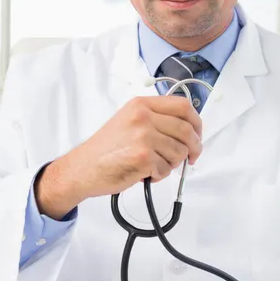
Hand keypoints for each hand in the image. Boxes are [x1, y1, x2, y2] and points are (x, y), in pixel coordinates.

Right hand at [36, 96, 201, 218]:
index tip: (197, 135)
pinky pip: (166, 169)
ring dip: (172, 164)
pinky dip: (159, 176)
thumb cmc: (106, 149)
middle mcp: (143, 117)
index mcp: (141, 104)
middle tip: (191, 158)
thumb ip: (155, 119)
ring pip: (179, 152)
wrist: (82, 168)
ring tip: (154, 166)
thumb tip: (188, 131)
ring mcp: (143, 136)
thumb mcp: (129, 120)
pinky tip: (145, 173)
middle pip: (186, 130)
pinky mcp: (143, 157)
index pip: (183, 107)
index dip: (197, 123)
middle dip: (193, 148)